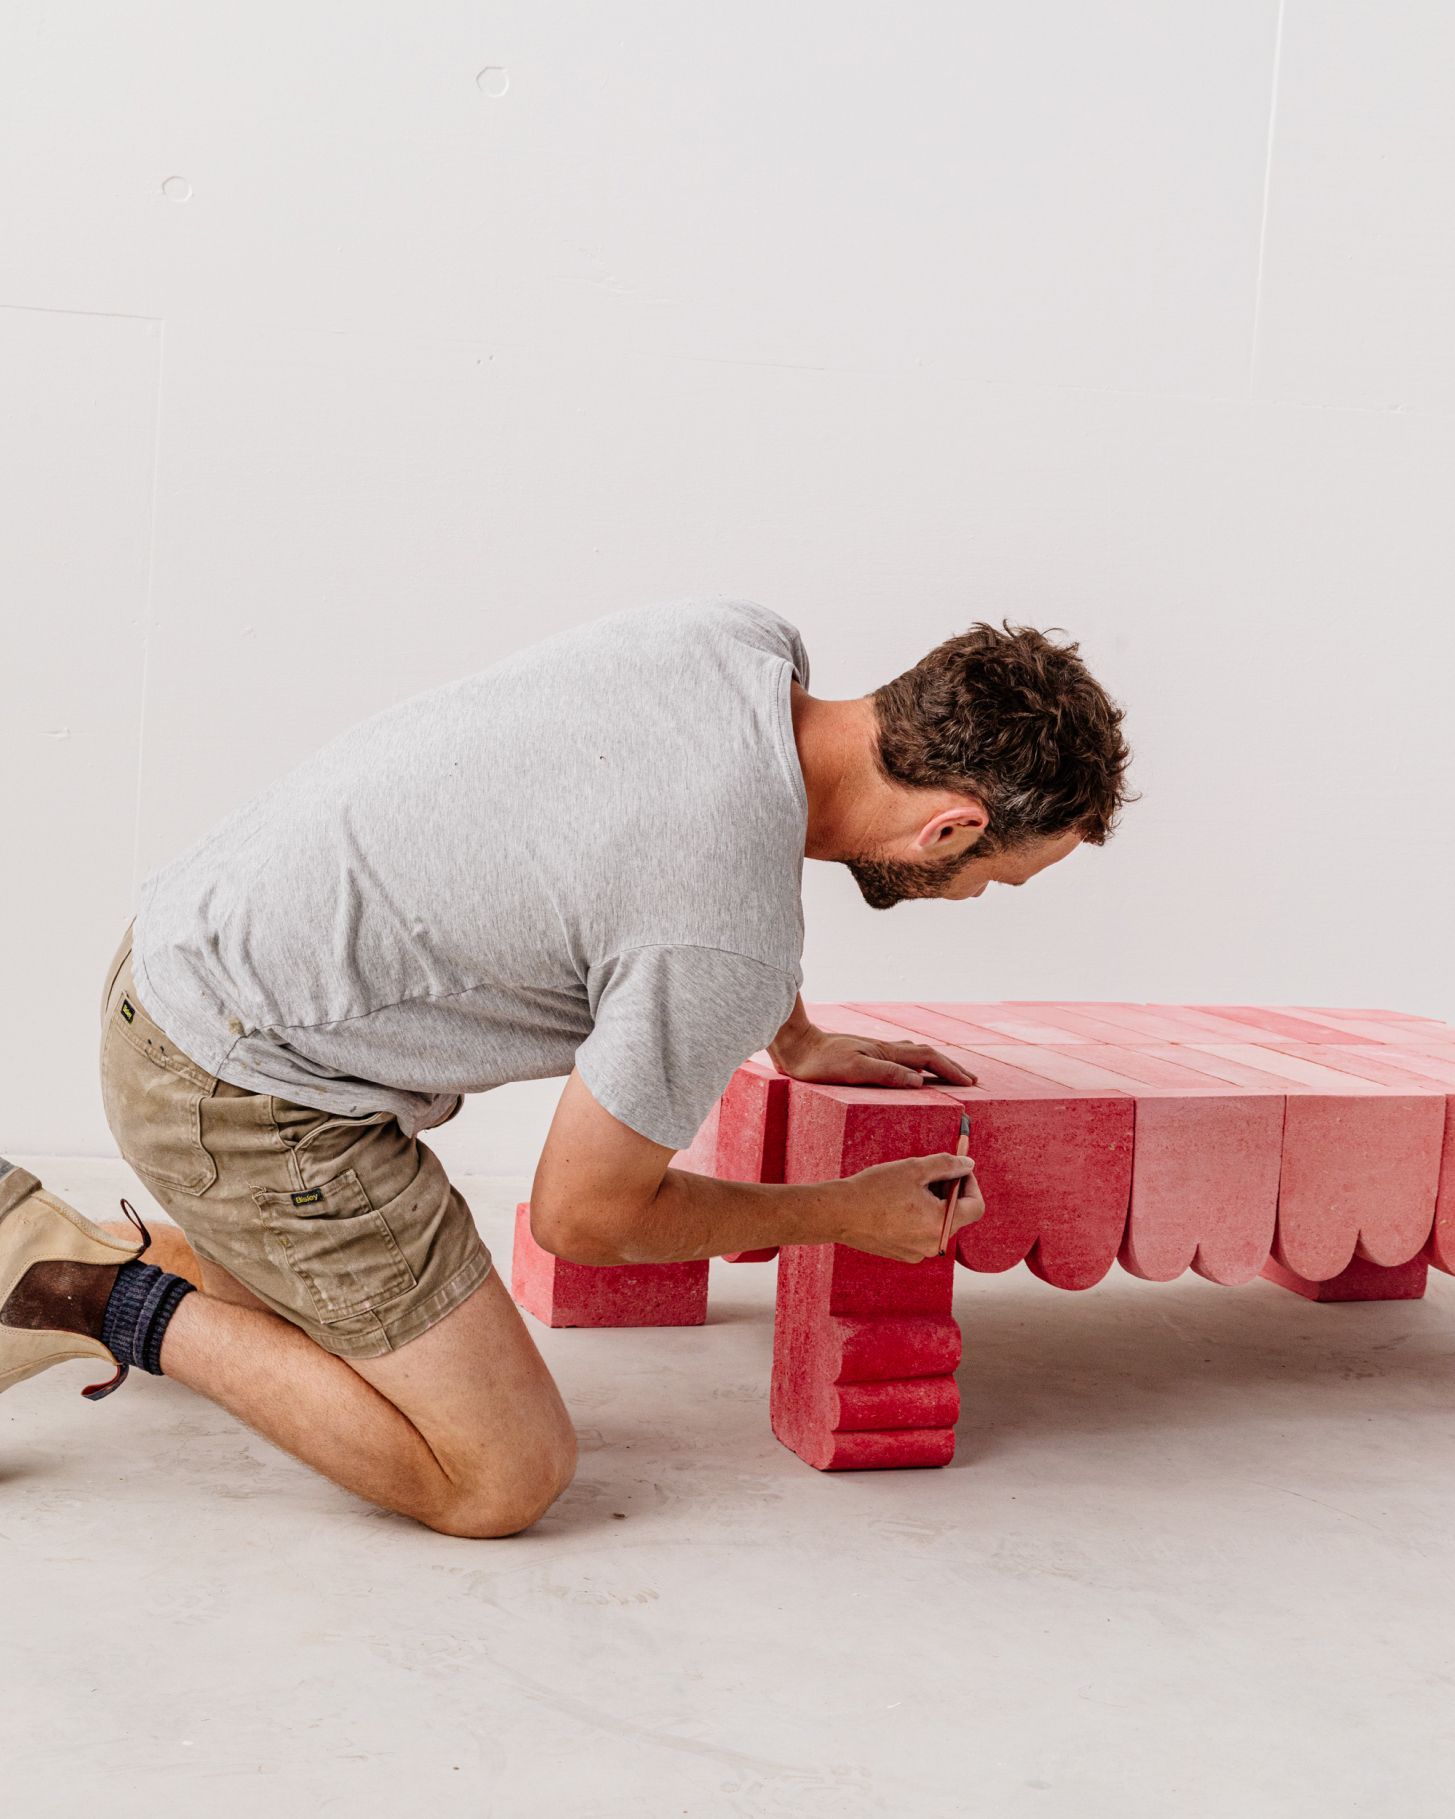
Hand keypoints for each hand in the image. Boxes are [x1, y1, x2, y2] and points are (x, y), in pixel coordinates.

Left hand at [770, 1025, 977, 1088]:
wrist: (795, 1046)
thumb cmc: (820, 1063)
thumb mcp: (853, 1070)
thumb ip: (886, 1073)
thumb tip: (919, 1081)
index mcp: (886, 1053)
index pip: (928, 1059)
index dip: (951, 1070)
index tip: (970, 1083)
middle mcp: (885, 1049)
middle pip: (927, 1054)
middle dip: (950, 1067)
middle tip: (970, 1080)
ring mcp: (876, 1050)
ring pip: (915, 1054)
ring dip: (936, 1064)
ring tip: (950, 1074)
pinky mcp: (865, 1055)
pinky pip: (901, 1058)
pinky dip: (917, 1063)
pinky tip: (913, 1070)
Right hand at [832, 1152, 984, 1262]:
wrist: (839, 1213)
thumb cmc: (875, 1189)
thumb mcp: (914, 1169)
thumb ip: (947, 1165)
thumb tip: (968, 1165)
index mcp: (941, 1224)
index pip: (976, 1206)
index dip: (971, 1184)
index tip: (958, 1170)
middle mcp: (934, 1245)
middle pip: (957, 1215)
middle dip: (949, 1192)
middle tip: (929, 1174)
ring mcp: (919, 1253)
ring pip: (939, 1224)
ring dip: (934, 1205)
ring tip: (910, 1188)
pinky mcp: (904, 1255)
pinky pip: (923, 1234)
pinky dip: (919, 1218)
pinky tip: (898, 1205)